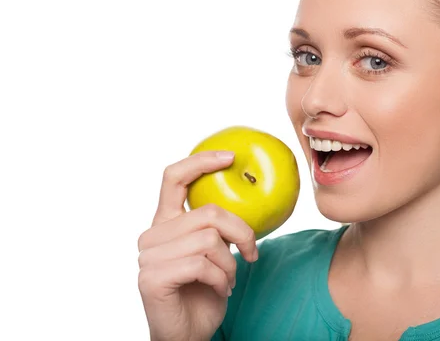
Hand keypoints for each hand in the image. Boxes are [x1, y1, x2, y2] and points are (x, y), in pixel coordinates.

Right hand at [137, 151, 258, 340]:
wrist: (188, 335)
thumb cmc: (204, 292)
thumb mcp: (215, 253)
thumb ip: (216, 227)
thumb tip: (249, 195)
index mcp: (165, 222)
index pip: (174, 178)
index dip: (201, 161)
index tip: (231, 157)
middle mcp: (151, 235)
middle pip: (209, 212)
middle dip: (241, 233)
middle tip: (251, 253)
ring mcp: (148, 256)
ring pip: (209, 240)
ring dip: (230, 264)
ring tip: (228, 278)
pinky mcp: (151, 277)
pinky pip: (202, 264)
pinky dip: (221, 279)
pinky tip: (220, 289)